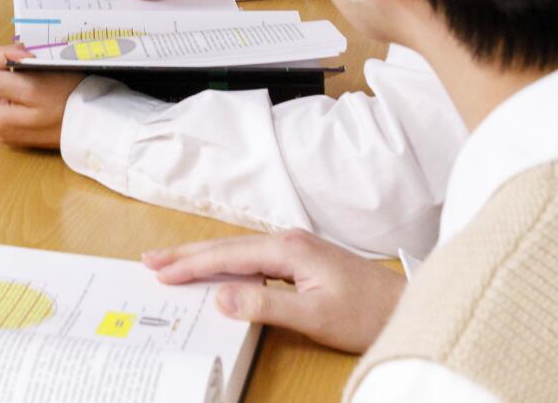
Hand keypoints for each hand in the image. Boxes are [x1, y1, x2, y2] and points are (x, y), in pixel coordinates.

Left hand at [0, 43, 80, 149]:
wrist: (98, 123)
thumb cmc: (67, 102)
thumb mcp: (29, 87)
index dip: (4, 57)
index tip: (27, 54)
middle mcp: (0, 127)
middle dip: (10, 66)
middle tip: (34, 59)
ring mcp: (12, 129)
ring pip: (5, 90)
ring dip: (19, 75)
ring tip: (40, 71)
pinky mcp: (26, 129)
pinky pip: (17, 101)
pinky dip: (26, 88)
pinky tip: (42, 85)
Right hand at [143, 231, 404, 353]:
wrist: (406, 308)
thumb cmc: (366, 313)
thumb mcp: (314, 316)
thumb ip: (266, 305)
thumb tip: (221, 296)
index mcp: (287, 248)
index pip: (227, 255)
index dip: (190, 265)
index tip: (160, 272)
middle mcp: (288, 240)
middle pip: (226, 246)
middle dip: (186, 254)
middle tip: (150, 260)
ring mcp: (296, 247)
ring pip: (238, 249)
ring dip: (204, 256)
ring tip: (173, 262)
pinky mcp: (302, 258)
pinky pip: (252, 256)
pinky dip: (226, 262)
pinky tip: (217, 270)